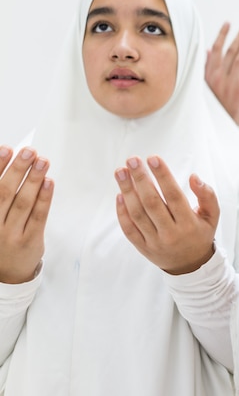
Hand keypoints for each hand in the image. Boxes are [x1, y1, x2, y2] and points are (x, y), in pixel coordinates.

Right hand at [0, 146, 52, 283]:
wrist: (5, 275)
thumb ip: (0, 195)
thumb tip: (10, 164)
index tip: (7, 148)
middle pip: (5, 193)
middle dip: (18, 169)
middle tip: (29, 151)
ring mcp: (10, 235)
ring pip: (23, 203)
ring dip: (34, 179)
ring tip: (42, 161)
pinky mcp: (30, 241)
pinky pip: (38, 217)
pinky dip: (44, 198)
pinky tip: (49, 182)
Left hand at [115, 156, 217, 274]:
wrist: (190, 265)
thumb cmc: (200, 233)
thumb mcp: (212, 216)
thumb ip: (207, 195)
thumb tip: (194, 177)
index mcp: (189, 223)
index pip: (174, 195)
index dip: (163, 176)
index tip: (153, 158)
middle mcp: (171, 233)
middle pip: (152, 203)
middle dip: (141, 179)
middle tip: (132, 160)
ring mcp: (155, 241)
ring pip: (138, 214)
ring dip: (127, 191)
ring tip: (121, 172)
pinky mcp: (143, 247)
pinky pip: (129, 229)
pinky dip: (122, 212)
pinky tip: (119, 194)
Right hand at [204, 22, 238, 123]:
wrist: (218, 126)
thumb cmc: (212, 104)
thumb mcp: (205, 85)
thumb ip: (206, 67)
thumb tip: (207, 50)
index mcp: (208, 74)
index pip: (216, 49)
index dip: (222, 35)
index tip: (228, 23)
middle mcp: (218, 77)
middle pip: (230, 51)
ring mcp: (230, 85)